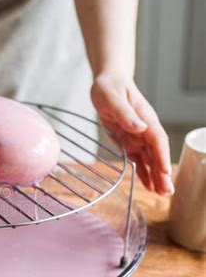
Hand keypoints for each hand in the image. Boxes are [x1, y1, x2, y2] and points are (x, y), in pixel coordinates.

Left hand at [91, 75, 173, 194]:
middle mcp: (145, 129)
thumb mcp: (112, 98)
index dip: (162, 156)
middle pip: (157, 154)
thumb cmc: (110, 87)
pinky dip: (144, 173)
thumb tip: (141, 127)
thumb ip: (125, 114)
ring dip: (156, 176)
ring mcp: (139, 137)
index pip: (157, 139)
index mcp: (146, 118)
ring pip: (150, 160)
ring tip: (162, 194)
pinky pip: (139, 160)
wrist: (108, 82)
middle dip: (163, 173)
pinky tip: (149, 186)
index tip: (165, 171)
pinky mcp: (129, 142)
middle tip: (167, 191)